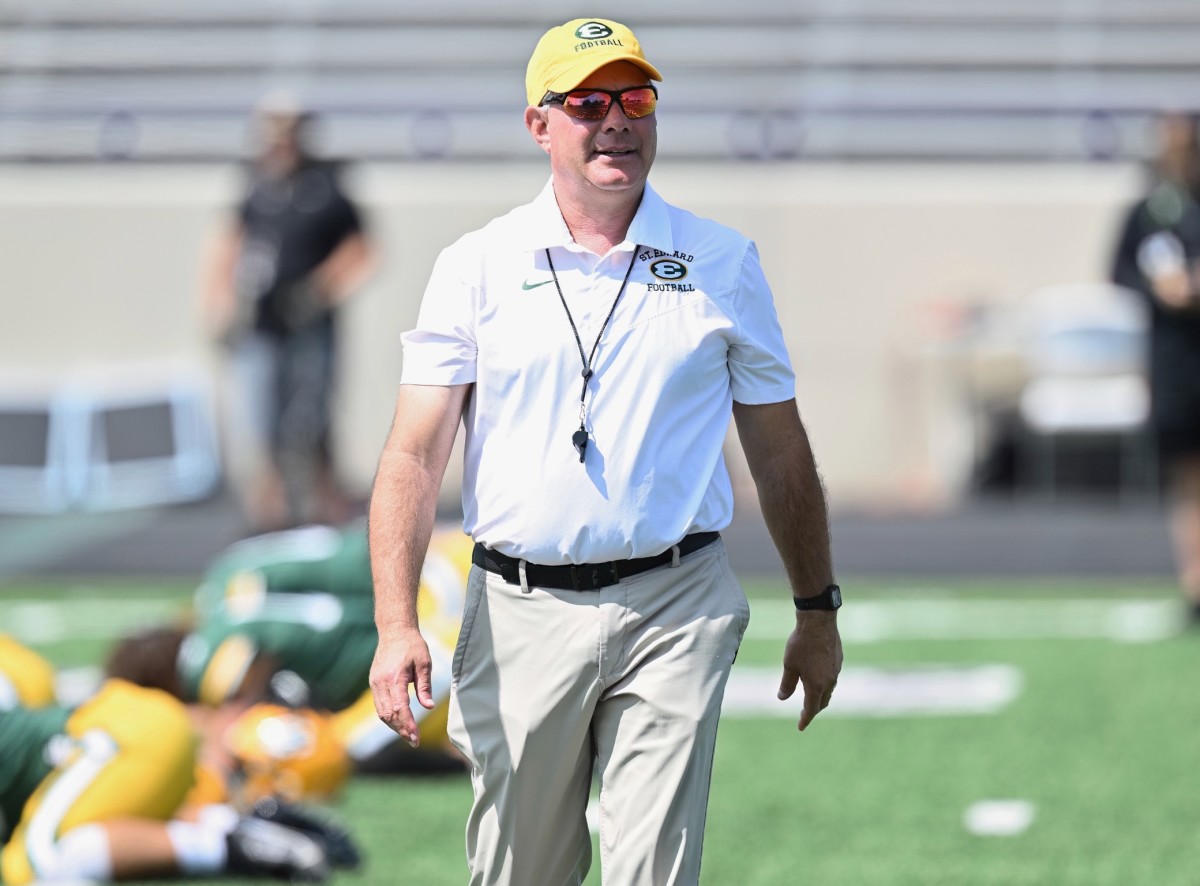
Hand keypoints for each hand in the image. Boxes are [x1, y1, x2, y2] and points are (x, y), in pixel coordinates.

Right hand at [369, 627, 434, 746]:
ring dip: (394, 726)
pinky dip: (389, 716)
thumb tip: (428, 707)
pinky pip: (379, 705)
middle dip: (401, 730)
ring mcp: (374, 683)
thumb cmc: (412, 645)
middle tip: (414, 741)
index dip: (408, 725)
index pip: (400, 708)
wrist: (394, 631)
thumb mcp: (424, 663)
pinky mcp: (373, 683)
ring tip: (409, 735)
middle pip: (388, 714)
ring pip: (381, 712)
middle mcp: (380, 683)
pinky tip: (400, 722)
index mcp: (394, 677)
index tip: (416, 738)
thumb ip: (424, 686)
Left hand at [777, 610, 842, 731]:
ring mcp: (836, 670)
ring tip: (810, 695)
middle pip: (823, 702)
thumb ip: (787, 684)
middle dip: (814, 709)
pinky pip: (832, 677)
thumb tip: (782, 698)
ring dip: (820, 695)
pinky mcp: (838, 660)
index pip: (812, 709)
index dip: (805, 719)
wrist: (818, 622)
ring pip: (829, 690)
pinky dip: (824, 683)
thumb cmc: (801, 644)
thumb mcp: (789, 665)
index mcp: (816, 686)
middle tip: (804, 712)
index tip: (800, 726)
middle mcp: (829, 681)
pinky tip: (817, 676)